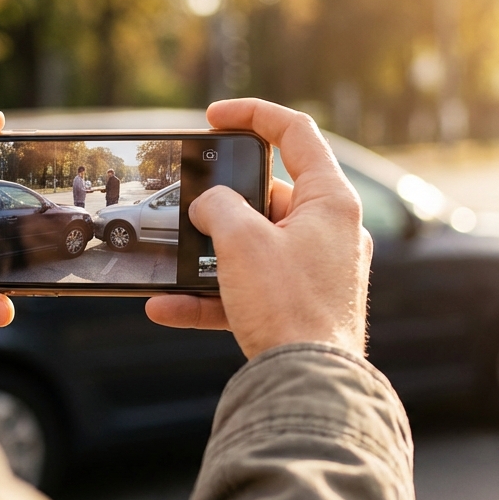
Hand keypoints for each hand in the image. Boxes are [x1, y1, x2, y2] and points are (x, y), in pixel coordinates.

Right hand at [145, 99, 370, 358]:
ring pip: (254, 247)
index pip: (297, 134)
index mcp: (332, 202)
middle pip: (270, 194)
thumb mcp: (242, 241)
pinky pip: (249, 291)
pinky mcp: (299, 308)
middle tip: (191, 205)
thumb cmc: (289, 307)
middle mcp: (331, 232)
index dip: (254, 114)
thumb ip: (217, 207)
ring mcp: (316, 272)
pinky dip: (211, 297)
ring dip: (209, 255)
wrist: (309, 385)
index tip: (214, 117)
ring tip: (174, 261)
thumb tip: (208, 208)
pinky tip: (166, 306)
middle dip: (223, 201)